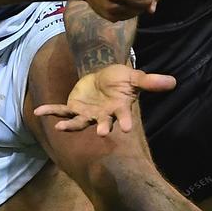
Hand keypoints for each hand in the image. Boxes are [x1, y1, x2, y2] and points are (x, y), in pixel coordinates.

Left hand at [34, 64, 176, 135]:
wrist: (103, 77)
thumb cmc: (120, 80)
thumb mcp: (134, 77)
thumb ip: (150, 81)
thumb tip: (173, 81)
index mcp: (118, 109)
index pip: (123, 116)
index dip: (125, 121)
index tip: (127, 129)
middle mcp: (102, 116)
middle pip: (101, 124)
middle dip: (100, 128)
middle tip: (101, 133)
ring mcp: (87, 114)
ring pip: (78, 122)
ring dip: (69, 125)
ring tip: (60, 127)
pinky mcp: (74, 108)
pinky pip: (61, 111)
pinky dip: (50, 111)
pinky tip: (38, 111)